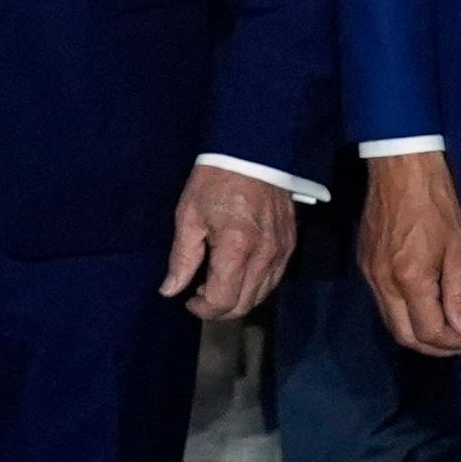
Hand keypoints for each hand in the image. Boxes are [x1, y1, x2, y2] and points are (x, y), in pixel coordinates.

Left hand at [162, 165, 297, 321]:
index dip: (203, 310)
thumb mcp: (189, 215)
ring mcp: (281, 251)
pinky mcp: (290, 244)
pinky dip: (256, 286)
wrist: (253, 152)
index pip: (222, 301)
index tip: (189, 301)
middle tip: (200, 294)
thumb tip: (170, 290)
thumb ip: (182, 258)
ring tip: (218, 283)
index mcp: (236, 249)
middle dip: (219, 309)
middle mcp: (264, 255)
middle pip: (244, 305)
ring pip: (262, 295)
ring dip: (238, 299)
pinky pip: (274, 279)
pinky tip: (239, 273)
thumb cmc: (216, 180)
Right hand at [360, 149, 460, 356]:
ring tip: (444, 328)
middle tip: (457, 342)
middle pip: (404, 335)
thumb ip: (459, 292)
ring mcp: (369, 274)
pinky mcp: (365, 264)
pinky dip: (403, 315)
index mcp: (410, 278)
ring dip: (416, 333)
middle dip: (432, 347)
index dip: (451, 343)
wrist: (400, 168)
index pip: (428, 331)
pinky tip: (422, 306)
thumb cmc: (435, 202)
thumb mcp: (458, 247)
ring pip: (390, 322)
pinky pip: (382, 303)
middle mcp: (383, 283)